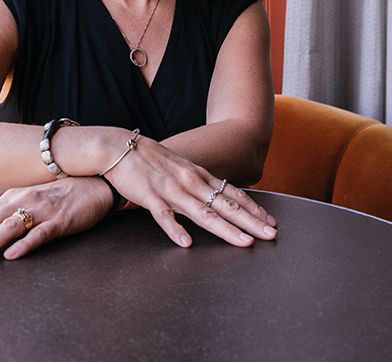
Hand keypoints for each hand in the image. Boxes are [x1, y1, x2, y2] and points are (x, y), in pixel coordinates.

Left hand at [0, 176, 112, 262]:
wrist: (95, 184)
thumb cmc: (60, 194)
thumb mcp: (28, 198)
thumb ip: (4, 211)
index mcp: (13, 196)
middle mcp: (23, 200)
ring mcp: (42, 210)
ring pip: (9, 228)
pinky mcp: (60, 221)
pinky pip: (39, 234)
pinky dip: (24, 245)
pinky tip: (11, 256)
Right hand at [104, 133, 277, 247]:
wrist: (119, 149)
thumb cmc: (151, 161)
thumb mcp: (182, 168)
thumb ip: (199, 183)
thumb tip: (217, 195)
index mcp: (199, 176)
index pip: (232, 194)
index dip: (253, 208)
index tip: (271, 221)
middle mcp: (191, 182)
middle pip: (226, 205)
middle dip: (251, 221)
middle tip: (271, 235)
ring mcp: (171, 189)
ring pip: (203, 213)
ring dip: (226, 229)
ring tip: (244, 242)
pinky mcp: (150, 196)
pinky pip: (164, 216)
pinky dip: (175, 229)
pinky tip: (186, 243)